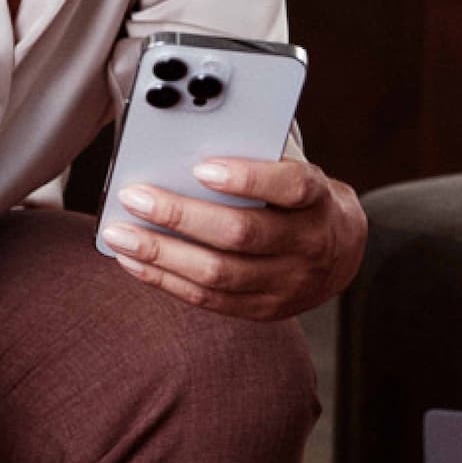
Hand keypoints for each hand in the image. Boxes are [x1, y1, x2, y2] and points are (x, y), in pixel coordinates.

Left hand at [102, 154, 366, 320]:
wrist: (341, 253)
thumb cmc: (302, 201)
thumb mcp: (297, 173)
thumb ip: (259, 163)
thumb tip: (189, 152)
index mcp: (319, 201)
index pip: (291, 187)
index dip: (248, 179)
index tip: (201, 168)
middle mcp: (308, 245)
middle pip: (241, 234)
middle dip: (181, 216)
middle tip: (135, 197)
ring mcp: (286, 284)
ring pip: (218, 273)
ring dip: (161, 253)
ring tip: (120, 233)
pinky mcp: (263, 310)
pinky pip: (208, 299)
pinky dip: (165, 280)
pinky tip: (134, 261)